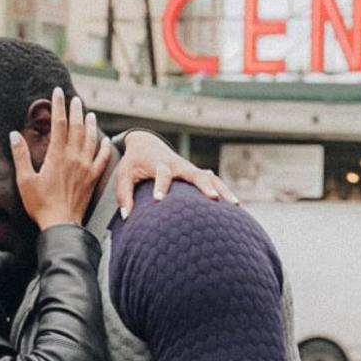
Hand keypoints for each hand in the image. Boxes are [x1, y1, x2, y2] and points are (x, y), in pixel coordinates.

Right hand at [11, 88, 111, 230]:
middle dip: (75, 111)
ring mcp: (86, 168)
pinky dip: (105, 147)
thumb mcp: (25, 180)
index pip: (58, 123)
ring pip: (91, 140)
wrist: (61, 225)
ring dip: (90, 125)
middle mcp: (74, 158)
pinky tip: (106, 140)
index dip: (58, 106)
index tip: (58, 92)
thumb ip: (21, 156)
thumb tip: (14, 135)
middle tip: (75, 99)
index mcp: (57, 155)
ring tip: (89, 113)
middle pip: (77, 128)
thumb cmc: (41, 204)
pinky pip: (102, 159)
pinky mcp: (93, 179)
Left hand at [115, 130, 238, 214]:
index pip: (162, 175)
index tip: (158, 200)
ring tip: (236, 205)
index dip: (160, 186)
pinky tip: (237, 208)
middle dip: (205, 185)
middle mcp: (179, 165)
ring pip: (211, 177)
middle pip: (195, 174)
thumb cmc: (133, 163)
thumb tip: (127, 217)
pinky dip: (225, 191)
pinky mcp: (196, 173)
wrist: (146, 144)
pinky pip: (214, 181)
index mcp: (160, 164)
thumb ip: (124, 196)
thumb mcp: (123, 175)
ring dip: (223, 190)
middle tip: (213, 198)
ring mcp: (190, 169)